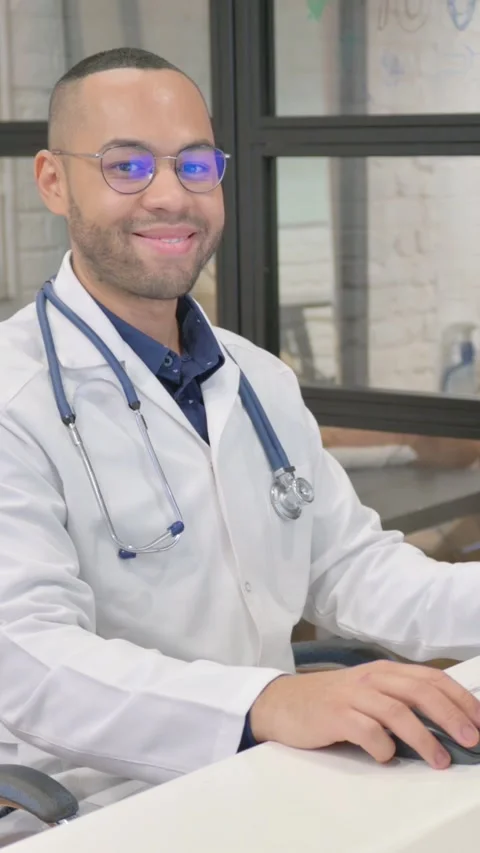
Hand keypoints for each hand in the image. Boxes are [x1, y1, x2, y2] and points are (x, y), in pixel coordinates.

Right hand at [250, 660, 479, 768]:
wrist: (282, 702)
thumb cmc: (330, 702)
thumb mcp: (369, 693)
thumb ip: (400, 701)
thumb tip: (445, 725)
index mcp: (385, 671)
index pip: (432, 679)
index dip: (460, 699)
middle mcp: (372, 679)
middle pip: (421, 692)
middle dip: (452, 716)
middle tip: (472, 740)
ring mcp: (352, 695)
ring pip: (398, 712)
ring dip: (425, 738)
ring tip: (440, 760)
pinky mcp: (334, 715)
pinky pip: (366, 731)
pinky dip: (382, 746)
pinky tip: (386, 756)